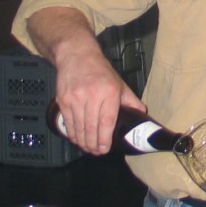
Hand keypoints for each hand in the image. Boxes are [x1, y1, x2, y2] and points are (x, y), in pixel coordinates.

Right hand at [28, 7, 141, 155]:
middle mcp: (92, 96)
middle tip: (96, 151)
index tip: (105, 149)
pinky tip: (76, 138)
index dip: (105, 139)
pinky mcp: (63, 100)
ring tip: (88, 148)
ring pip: (79, 128)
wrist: (76, 55)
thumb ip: (131, 100)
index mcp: (109, 92)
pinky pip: (68, 122)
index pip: (107, 122)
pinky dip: (72, 134)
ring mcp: (76, 98)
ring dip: (83, 142)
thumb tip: (141, 115)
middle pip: (92, 128)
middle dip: (94, 144)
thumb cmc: (99, 70)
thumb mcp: (119, 83)